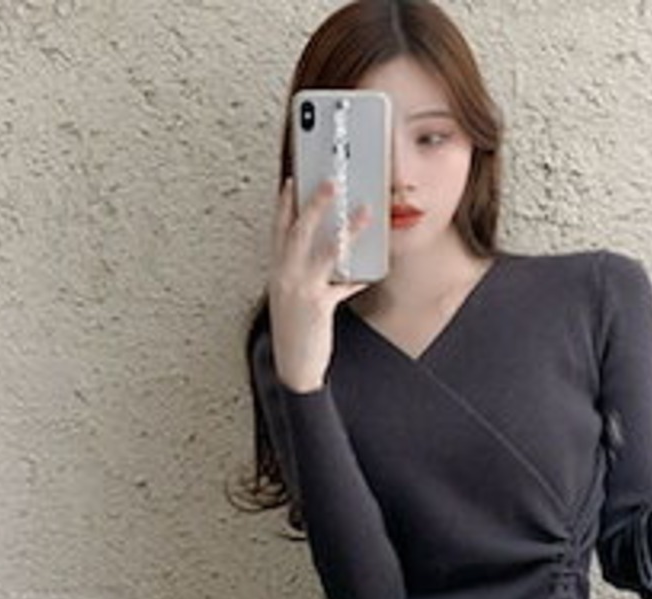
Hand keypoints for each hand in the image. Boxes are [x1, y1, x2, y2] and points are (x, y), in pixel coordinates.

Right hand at [267, 176, 372, 393]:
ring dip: (344, 229)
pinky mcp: (317, 305)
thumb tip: (333, 260)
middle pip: (298, 230)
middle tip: (331, 183)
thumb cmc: (296, 330)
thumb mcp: (294, 298)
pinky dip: (359, 276)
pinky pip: (343, 284)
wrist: (293, 365)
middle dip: (315, 203)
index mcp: (277, 271)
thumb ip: (309, 276)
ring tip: (362, 212)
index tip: (294, 181)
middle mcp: (284, 275)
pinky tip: (374, 269)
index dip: (285, 203)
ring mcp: (299, 289)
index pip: (278, 229)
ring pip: (322, 250)